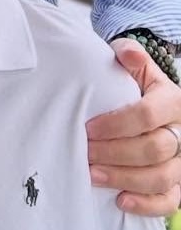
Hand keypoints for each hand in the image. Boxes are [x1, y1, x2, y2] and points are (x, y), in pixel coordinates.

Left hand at [86, 37, 180, 215]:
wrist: (148, 102)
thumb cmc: (135, 86)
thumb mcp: (134, 67)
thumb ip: (130, 56)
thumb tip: (126, 53)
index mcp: (172, 101)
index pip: (148, 115)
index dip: (117, 124)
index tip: (88, 128)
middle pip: (154, 149)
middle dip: (115, 153)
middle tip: (85, 152)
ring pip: (161, 177)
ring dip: (124, 178)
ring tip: (93, 174)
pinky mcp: (178, 183)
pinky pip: (170, 200)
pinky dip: (147, 204)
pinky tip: (121, 200)